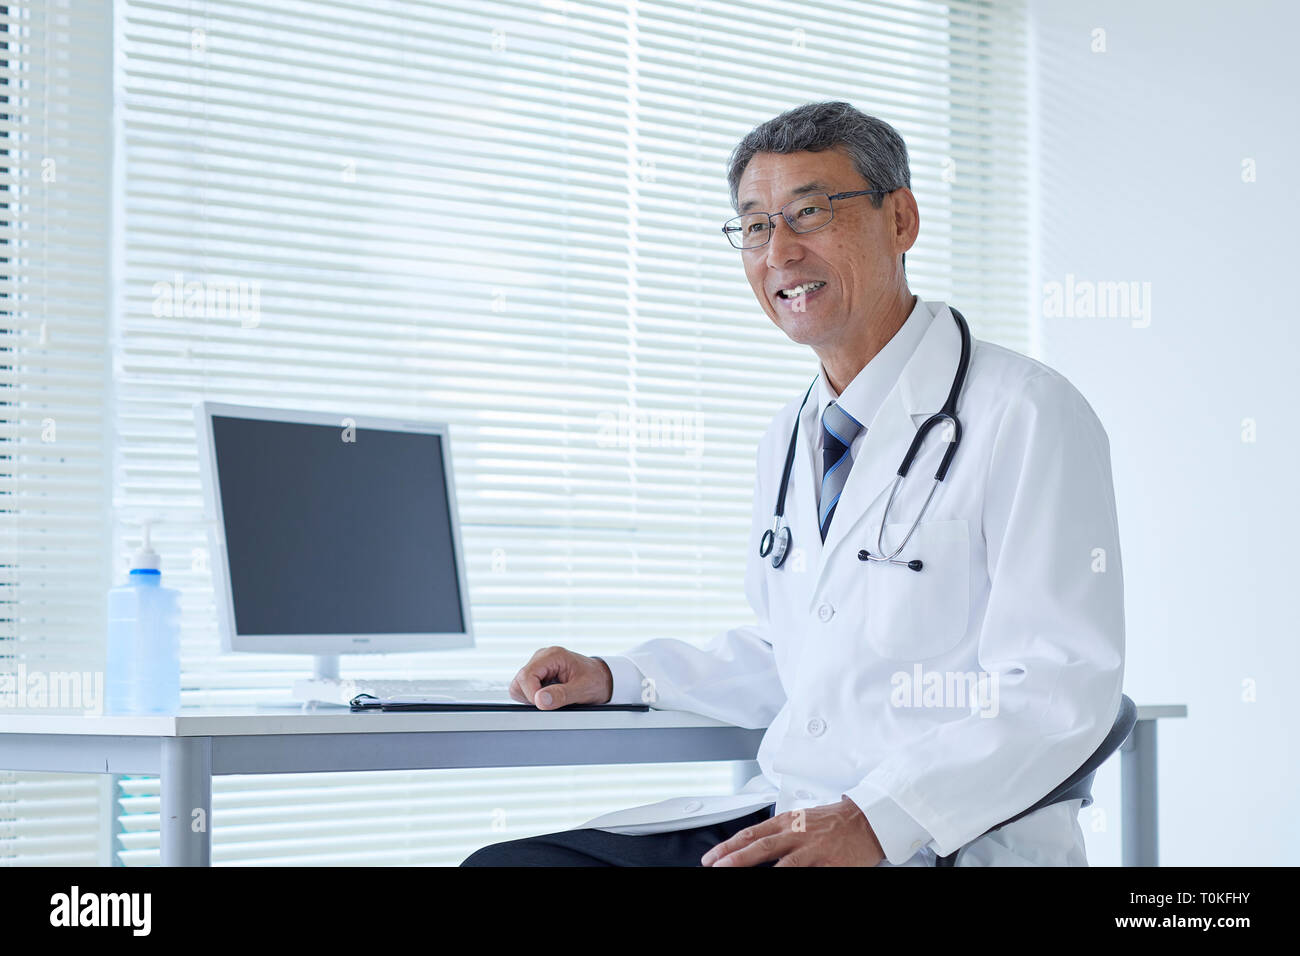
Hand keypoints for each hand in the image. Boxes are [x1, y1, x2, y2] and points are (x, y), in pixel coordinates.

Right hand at [509, 646, 612, 709]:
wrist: (602, 679)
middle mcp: (542, 658)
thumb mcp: (583, 689)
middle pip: (519, 681)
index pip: (526, 675)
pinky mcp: (538, 674)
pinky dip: (535, 697)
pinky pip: (525, 689)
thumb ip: (561, 695)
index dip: (531, 694)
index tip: (544, 705)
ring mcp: (539, 666)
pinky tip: (551, 696)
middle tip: (552, 701)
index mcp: (553, 656)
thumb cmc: (595, 680)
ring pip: (519, 686)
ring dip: (532, 698)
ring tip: (554, 698)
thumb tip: (540, 700)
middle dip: (531, 697)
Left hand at [700, 796, 885, 866]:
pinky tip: (779, 883)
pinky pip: (809, 876)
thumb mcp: (799, 819)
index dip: (728, 847)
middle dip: (735, 860)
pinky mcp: (831, 865)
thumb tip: (749, 846)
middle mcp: (797, 834)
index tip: (710, 859)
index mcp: (787, 821)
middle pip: (761, 848)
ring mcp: (814, 851)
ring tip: (740, 876)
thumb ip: (776, 831)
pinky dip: (794, 879)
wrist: (867, 821)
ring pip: (784, 866)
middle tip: (717, 868)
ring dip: (762, 874)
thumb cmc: (832, 821)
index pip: (751, 834)